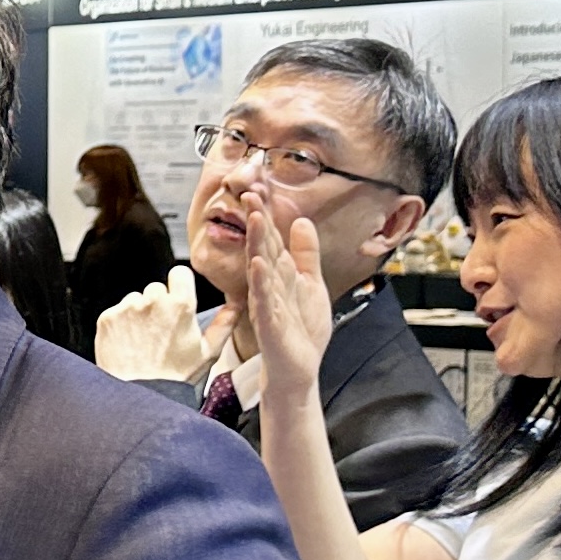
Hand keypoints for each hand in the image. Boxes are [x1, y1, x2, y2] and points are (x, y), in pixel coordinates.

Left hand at [96, 265, 230, 381]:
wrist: (139, 397)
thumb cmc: (176, 378)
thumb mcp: (207, 353)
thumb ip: (223, 325)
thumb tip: (235, 304)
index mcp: (181, 305)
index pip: (179, 273)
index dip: (179, 286)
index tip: (177, 300)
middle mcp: (153, 301)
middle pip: (156, 289)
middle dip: (158, 305)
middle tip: (160, 332)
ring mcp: (127, 308)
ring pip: (135, 300)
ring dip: (138, 314)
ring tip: (142, 341)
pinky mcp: (107, 318)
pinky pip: (116, 312)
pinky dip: (120, 324)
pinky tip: (127, 345)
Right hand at [245, 209, 333, 402]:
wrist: (296, 370)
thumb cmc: (300, 330)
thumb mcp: (310, 283)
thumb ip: (306, 254)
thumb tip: (301, 221)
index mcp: (278, 275)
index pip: (270, 240)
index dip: (265, 215)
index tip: (258, 189)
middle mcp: (269, 286)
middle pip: (262, 248)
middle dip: (257, 221)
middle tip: (250, 193)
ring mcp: (268, 304)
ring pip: (261, 269)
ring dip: (257, 244)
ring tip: (255, 219)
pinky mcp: (270, 324)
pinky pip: (265, 300)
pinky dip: (262, 281)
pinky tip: (259, 264)